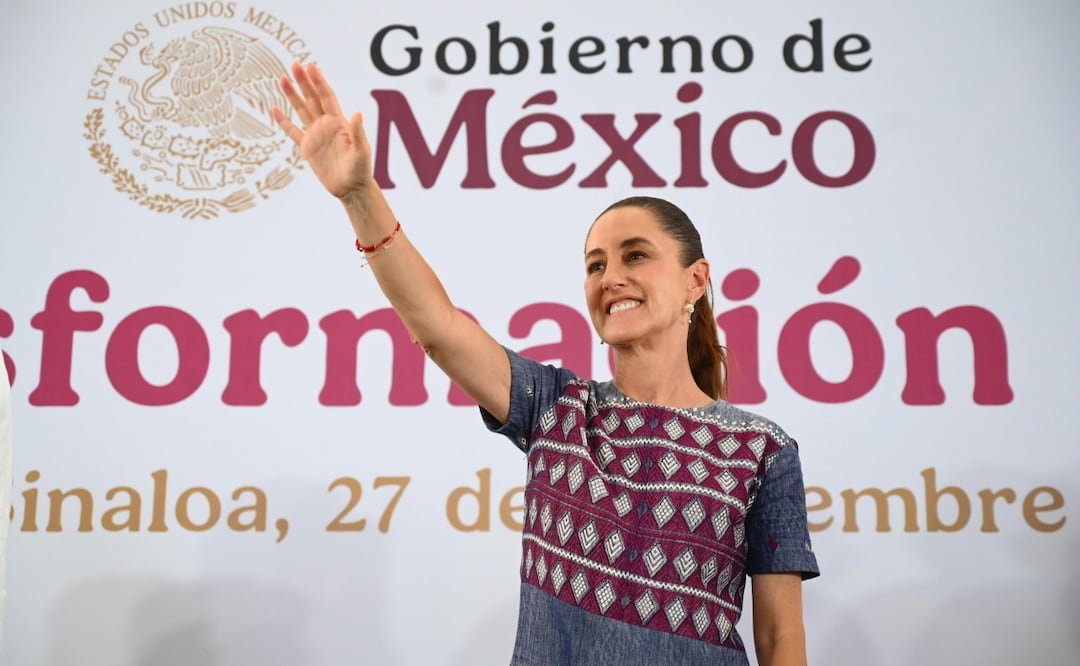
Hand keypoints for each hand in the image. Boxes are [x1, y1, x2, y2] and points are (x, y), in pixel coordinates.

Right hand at [272, 62, 370, 200]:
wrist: (351, 189)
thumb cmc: (360, 170)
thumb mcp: (361, 152)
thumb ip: (358, 133)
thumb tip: (358, 113)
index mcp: (339, 122)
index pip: (327, 97)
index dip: (319, 81)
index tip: (311, 66)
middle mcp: (326, 125)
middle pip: (313, 98)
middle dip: (304, 81)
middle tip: (293, 64)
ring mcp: (316, 135)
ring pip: (302, 110)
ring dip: (293, 95)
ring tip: (282, 79)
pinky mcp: (308, 147)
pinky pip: (293, 131)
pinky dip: (284, 121)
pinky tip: (275, 110)